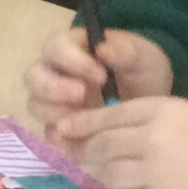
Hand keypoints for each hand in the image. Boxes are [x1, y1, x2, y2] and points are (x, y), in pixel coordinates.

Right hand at [26, 26, 173, 131]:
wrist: (153, 107)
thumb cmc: (144, 74)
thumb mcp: (143, 58)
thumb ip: (126, 50)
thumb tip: (102, 49)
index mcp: (71, 49)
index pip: (55, 47)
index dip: (71, 60)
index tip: (101, 75)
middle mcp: (55, 73)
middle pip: (34, 76)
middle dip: (53, 87)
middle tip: (82, 95)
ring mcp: (54, 103)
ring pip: (36, 105)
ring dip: (54, 112)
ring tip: (83, 120)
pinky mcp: (60, 128)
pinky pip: (49, 134)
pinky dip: (61, 139)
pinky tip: (83, 141)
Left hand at [54, 97, 187, 188]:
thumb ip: (156, 124)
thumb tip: (115, 136)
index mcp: (166, 109)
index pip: (111, 114)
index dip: (84, 123)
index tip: (66, 128)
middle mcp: (152, 136)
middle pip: (102, 143)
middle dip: (83, 151)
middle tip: (72, 157)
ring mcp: (152, 171)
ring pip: (106, 172)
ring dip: (97, 176)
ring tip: (92, 177)